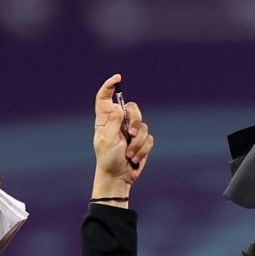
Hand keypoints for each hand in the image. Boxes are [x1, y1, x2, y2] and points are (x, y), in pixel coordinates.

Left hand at [92, 74, 154, 204]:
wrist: (118, 177)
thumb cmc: (108, 159)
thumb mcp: (107, 140)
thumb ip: (114, 122)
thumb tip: (118, 106)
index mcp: (105, 120)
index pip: (105, 98)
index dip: (110, 86)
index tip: (118, 78)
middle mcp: (118, 122)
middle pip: (132, 108)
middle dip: (135, 120)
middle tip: (131, 134)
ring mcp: (131, 131)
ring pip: (143, 124)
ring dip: (138, 142)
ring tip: (130, 154)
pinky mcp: (142, 140)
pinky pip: (149, 138)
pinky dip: (143, 149)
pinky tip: (135, 158)